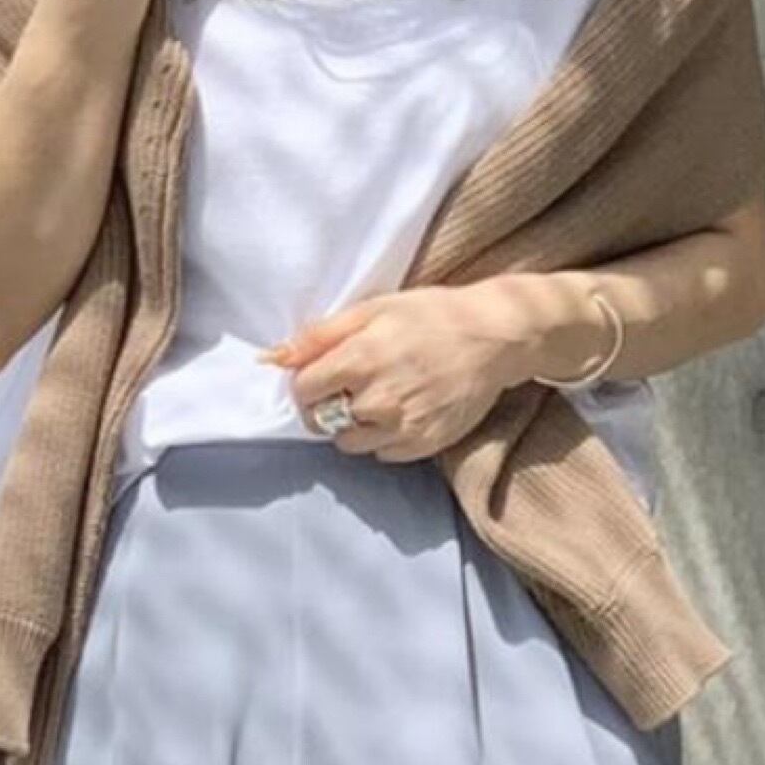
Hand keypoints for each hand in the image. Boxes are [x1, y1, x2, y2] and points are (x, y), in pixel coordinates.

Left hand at [258, 284, 521, 461]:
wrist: (494, 338)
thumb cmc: (429, 316)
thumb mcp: (371, 310)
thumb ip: (318, 336)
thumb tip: (271, 357)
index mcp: (360, 360)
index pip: (304, 391)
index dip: (306, 383)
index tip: (319, 375)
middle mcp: (378, 399)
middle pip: (321, 421)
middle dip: (324, 406)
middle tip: (346, 388)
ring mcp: (403, 426)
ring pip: (348, 443)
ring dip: (351, 426)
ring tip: (373, 400)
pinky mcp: (424, 445)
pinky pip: (382, 454)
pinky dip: (381, 438)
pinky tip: (397, 412)